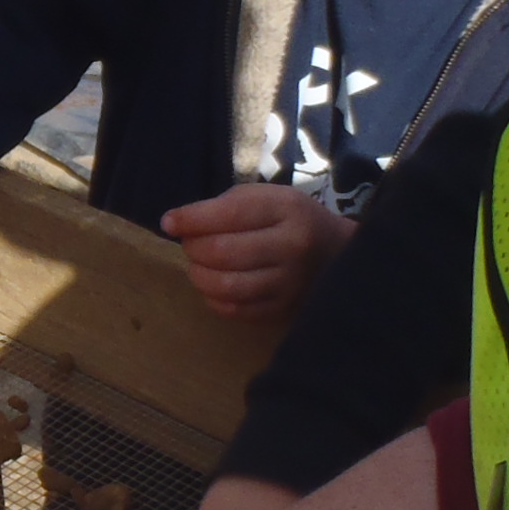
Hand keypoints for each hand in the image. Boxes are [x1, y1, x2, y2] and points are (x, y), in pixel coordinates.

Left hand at [161, 184, 355, 319]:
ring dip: (199, 275)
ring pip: (225, 286)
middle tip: (190, 244)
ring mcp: (289, 284)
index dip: (190, 220)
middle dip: (193, 248)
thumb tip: (177, 224)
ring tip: (200, 265)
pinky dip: (213, 298)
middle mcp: (291, 248)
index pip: (227, 214)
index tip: (170, 222)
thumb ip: (225, 207)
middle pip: (221, 252)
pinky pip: (234, 310)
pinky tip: (215, 286)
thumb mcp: (268, 198)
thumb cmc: (293, 221)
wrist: (339, 255)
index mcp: (286, 210)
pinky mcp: (283, 311)